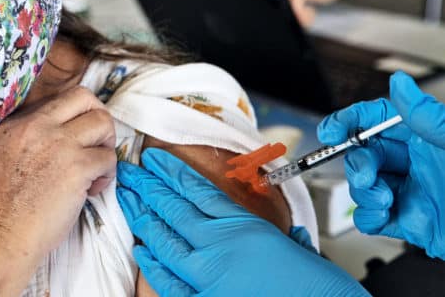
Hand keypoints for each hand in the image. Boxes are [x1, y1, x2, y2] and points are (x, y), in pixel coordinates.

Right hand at [0, 86, 116, 262]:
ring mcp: (57, 144)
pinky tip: (90, 191)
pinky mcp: (76, 167)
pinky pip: (108, 158)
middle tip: (97, 145)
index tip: (76, 141)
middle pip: (84, 97)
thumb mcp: (5, 156)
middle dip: (99, 119)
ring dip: (106, 146)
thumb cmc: (2, 209)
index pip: (61, 100)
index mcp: (17, 123)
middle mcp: (36, 126)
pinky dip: (106, 175)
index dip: (76, 119)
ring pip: (103, 123)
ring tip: (94, 171)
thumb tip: (69, 133)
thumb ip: (31, 138)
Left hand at [117, 148, 366, 296]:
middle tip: (129, 173)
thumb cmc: (317, 288)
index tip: (153, 160)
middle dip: (147, 187)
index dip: (171, 173)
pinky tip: (141, 249)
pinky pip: (167, 280)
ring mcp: (207, 275)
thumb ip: (286, 238)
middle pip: (173, 208)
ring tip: (127, 199)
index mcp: (243, 226)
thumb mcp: (301, 251)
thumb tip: (289, 233)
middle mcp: (219, 246)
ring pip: (164, 239)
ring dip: (142, 216)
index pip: (197, 190)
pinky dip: (152, 264)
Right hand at [318, 71, 444, 258]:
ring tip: (383, 199)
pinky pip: (371, 217)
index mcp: (425, 138)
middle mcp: (414, 162)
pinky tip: (382, 215)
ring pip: (362, 184)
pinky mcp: (406, 220)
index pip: (378, 119)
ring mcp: (408, 191)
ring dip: (363, 193)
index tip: (332, 131)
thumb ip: (425, 115)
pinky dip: (368, 217)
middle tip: (366, 175)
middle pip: (364, 153)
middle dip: (357, 164)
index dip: (350, 121)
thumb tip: (400, 83)